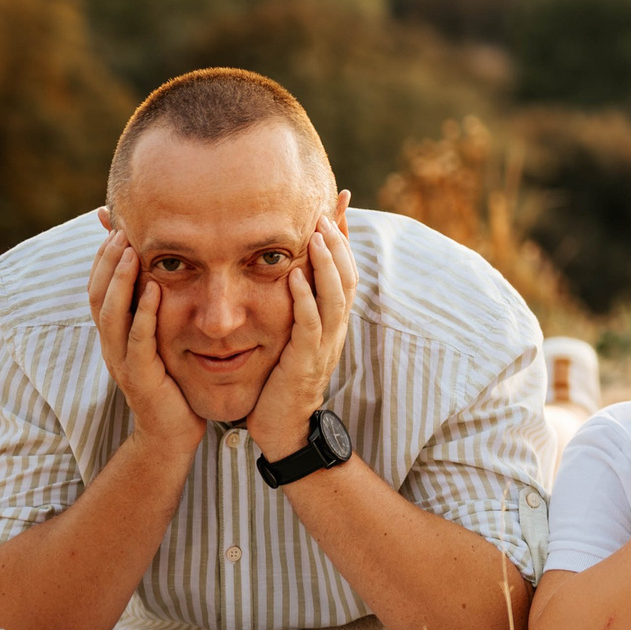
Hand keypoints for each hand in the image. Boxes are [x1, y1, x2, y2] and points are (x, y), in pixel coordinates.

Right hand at [89, 209, 203, 455]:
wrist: (172, 432)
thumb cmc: (171, 381)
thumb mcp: (159, 338)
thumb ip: (154, 307)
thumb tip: (159, 270)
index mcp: (113, 334)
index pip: (98, 288)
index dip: (102, 258)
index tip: (114, 225)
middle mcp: (111, 345)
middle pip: (97, 295)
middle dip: (107, 260)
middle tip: (120, 229)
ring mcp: (122, 361)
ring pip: (110, 315)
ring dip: (120, 280)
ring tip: (131, 250)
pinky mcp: (141, 377)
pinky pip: (138, 341)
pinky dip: (143, 314)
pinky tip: (153, 290)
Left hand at [248, 207, 357, 460]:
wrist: (284, 426)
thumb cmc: (284, 378)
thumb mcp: (294, 335)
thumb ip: (297, 303)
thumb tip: (290, 270)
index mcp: (334, 319)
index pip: (345, 269)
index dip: (344, 236)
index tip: (338, 202)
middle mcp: (335, 327)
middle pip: (346, 276)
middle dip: (338, 242)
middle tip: (325, 211)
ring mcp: (324, 343)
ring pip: (334, 296)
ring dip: (326, 263)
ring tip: (317, 233)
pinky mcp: (306, 359)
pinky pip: (310, 324)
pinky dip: (305, 298)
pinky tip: (294, 277)